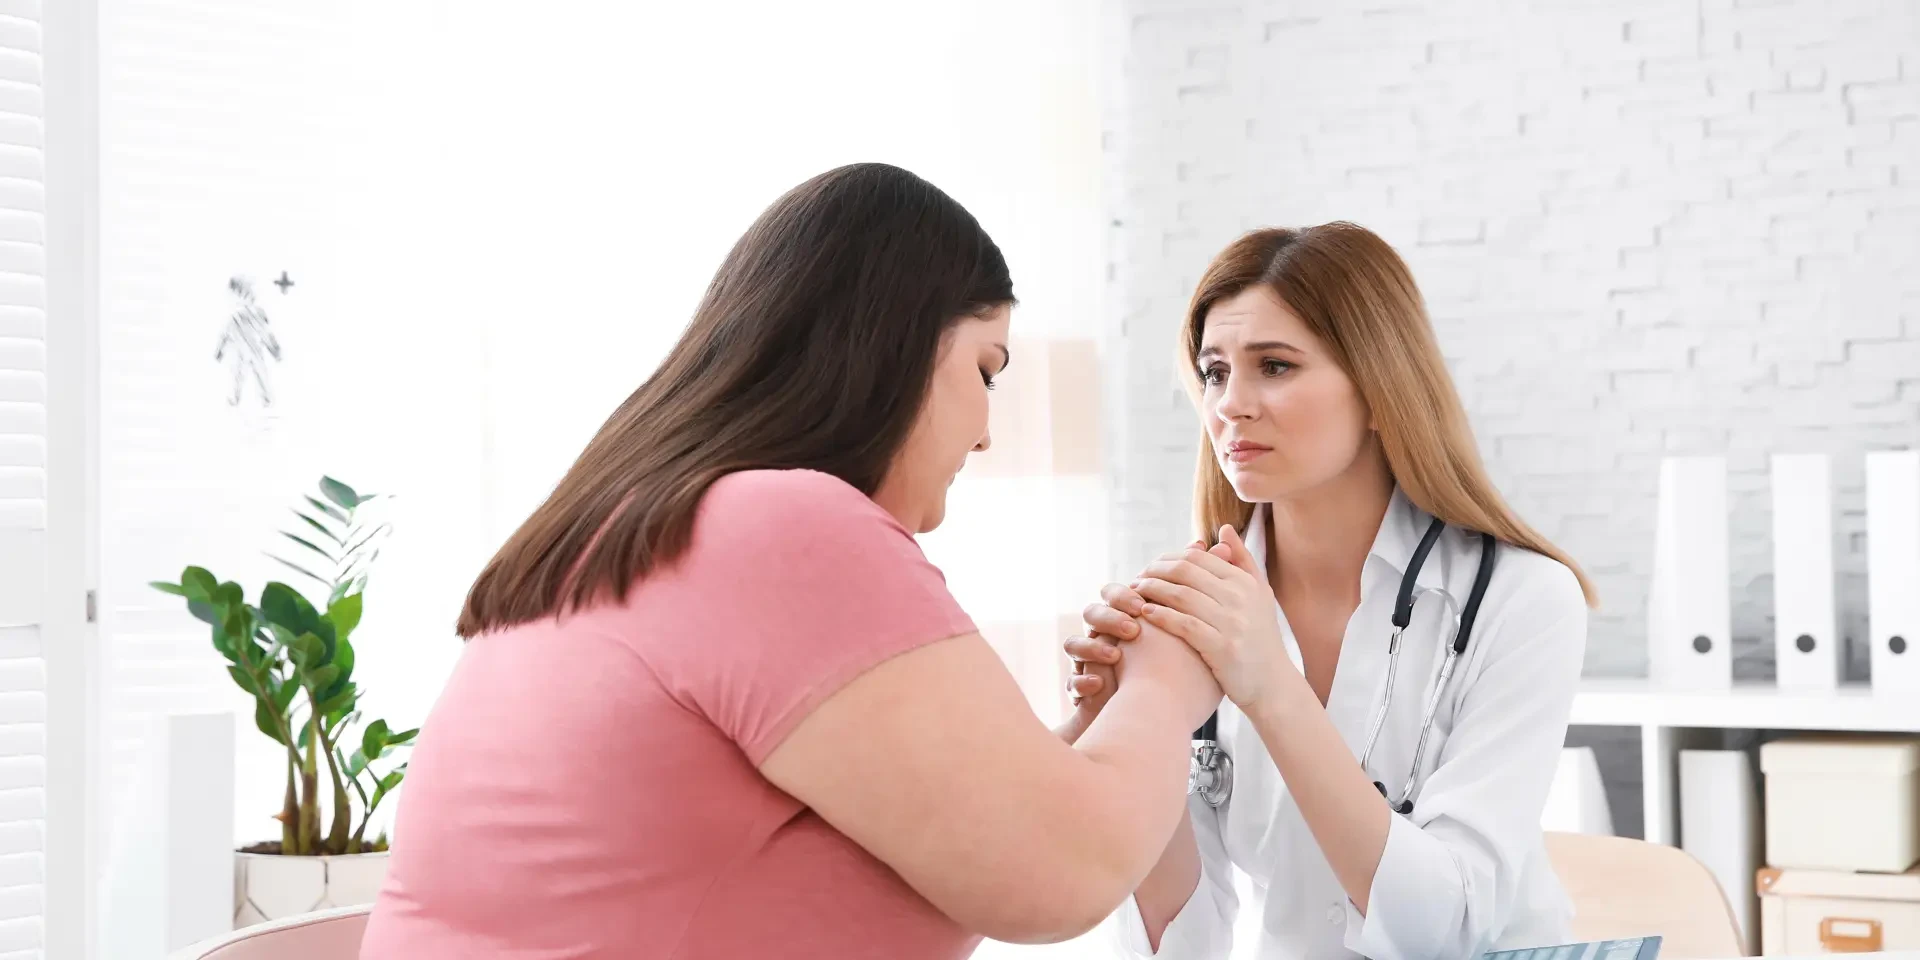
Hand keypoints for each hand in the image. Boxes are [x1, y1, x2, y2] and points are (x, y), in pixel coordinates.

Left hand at [1128, 525, 1289, 713]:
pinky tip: (1145, 612)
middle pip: (1185, 571)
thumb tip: (1224, 529)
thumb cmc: (1260, 638)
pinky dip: (1161, 615)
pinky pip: (1183, 624)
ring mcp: (1232, 622)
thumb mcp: (1259, 595)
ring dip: (1151, 590)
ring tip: (1134, 593)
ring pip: (1181, 594)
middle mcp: (1240, 597)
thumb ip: (1242, 560)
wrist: (1273, 684)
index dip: (1168, 558)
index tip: (1151, 567)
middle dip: (1154, 571)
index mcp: (1245, 582)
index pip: (1197, 557)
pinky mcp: (1222, 648)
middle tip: (1137, 578)